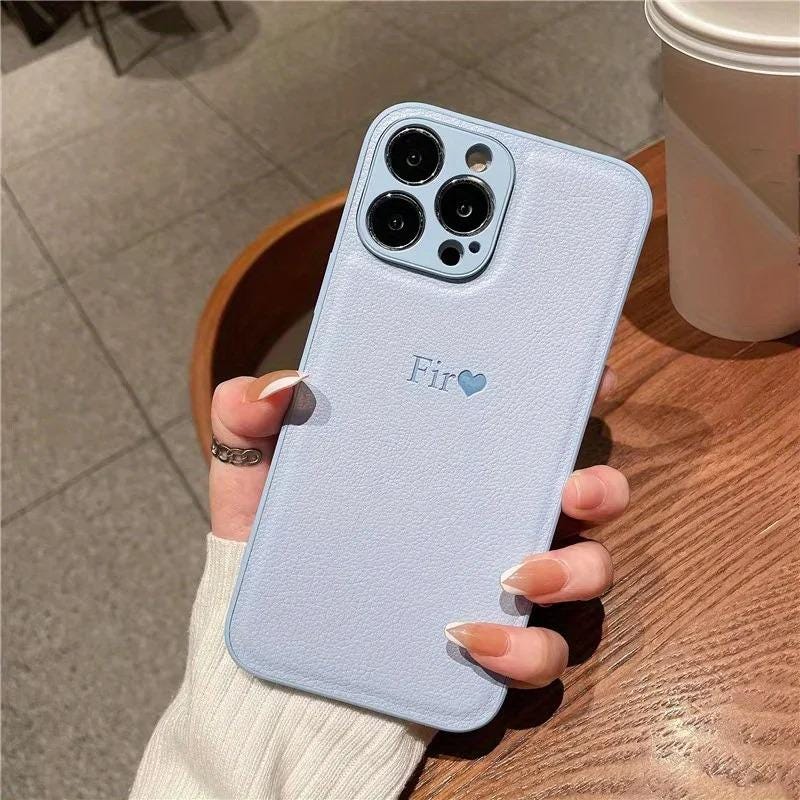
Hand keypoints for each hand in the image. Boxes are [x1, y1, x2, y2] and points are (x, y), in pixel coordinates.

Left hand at [210, 367, 626, 690]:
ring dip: (572, 570)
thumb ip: (250, 424)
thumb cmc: (277, 556)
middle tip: (572, 485)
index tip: (590, 373)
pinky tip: (467, 637)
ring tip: (514, 574)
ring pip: (583, 574)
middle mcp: (491, 521)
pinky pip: (539, 654)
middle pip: (583, 495)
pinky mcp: (492, 651)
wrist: (270, 664)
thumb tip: (278, 387)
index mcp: (454, 468)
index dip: (571, 393)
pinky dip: (521, 648)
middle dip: (599, 484)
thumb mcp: (256, 481)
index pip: (525, 422)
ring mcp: (499, 588)